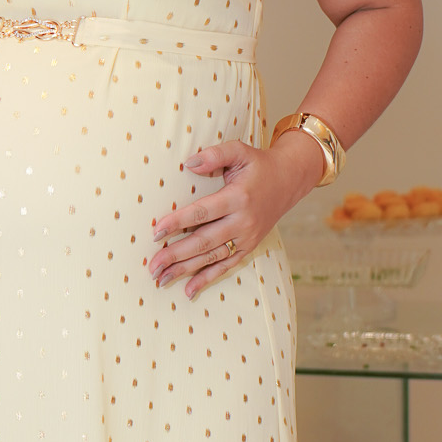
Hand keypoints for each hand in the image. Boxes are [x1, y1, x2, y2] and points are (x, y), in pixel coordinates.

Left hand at [146, 134, 322, 298]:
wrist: (289, 180)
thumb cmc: (258, 164)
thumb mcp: (240, 151)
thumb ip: (215, 154)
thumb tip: (189, 163)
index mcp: (238, 198)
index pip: (202, 213)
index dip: (177, 223)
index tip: (155, 232)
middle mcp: (243, 221)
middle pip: (204, 241)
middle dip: (176, 255)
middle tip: (152, 265)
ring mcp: (247, 238)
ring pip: (212, 258)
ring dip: (186, 270)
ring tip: (161, 279)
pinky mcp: (249, 247)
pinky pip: (226, 266)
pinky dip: (207, 279)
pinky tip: (188, 291)